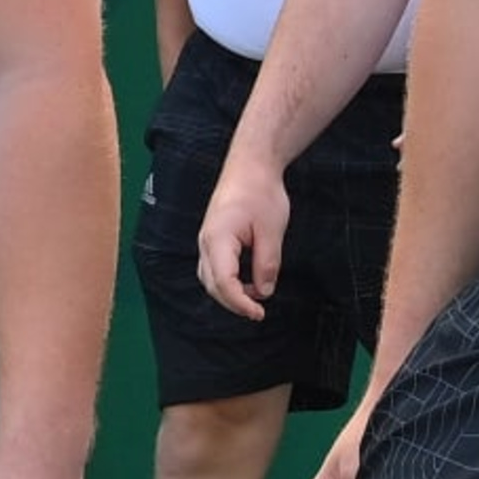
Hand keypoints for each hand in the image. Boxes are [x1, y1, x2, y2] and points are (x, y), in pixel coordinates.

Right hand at [195, 151, 290, 321]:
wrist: (251, 165)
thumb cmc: (261, 192)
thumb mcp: (272, 230)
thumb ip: (267, 263)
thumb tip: (264, 291)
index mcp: (218, 239)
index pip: (224, 283)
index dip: (240, 303)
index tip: (259, 313)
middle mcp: (206, 242)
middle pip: (212, 285)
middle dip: (234, 302)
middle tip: (258, 311)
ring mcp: (206, 239)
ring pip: (210, 278)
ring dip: (229, 293)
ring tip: (254, 296)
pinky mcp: (212, 238)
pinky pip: (214, 268)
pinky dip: (227, 281)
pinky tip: (247, 281)